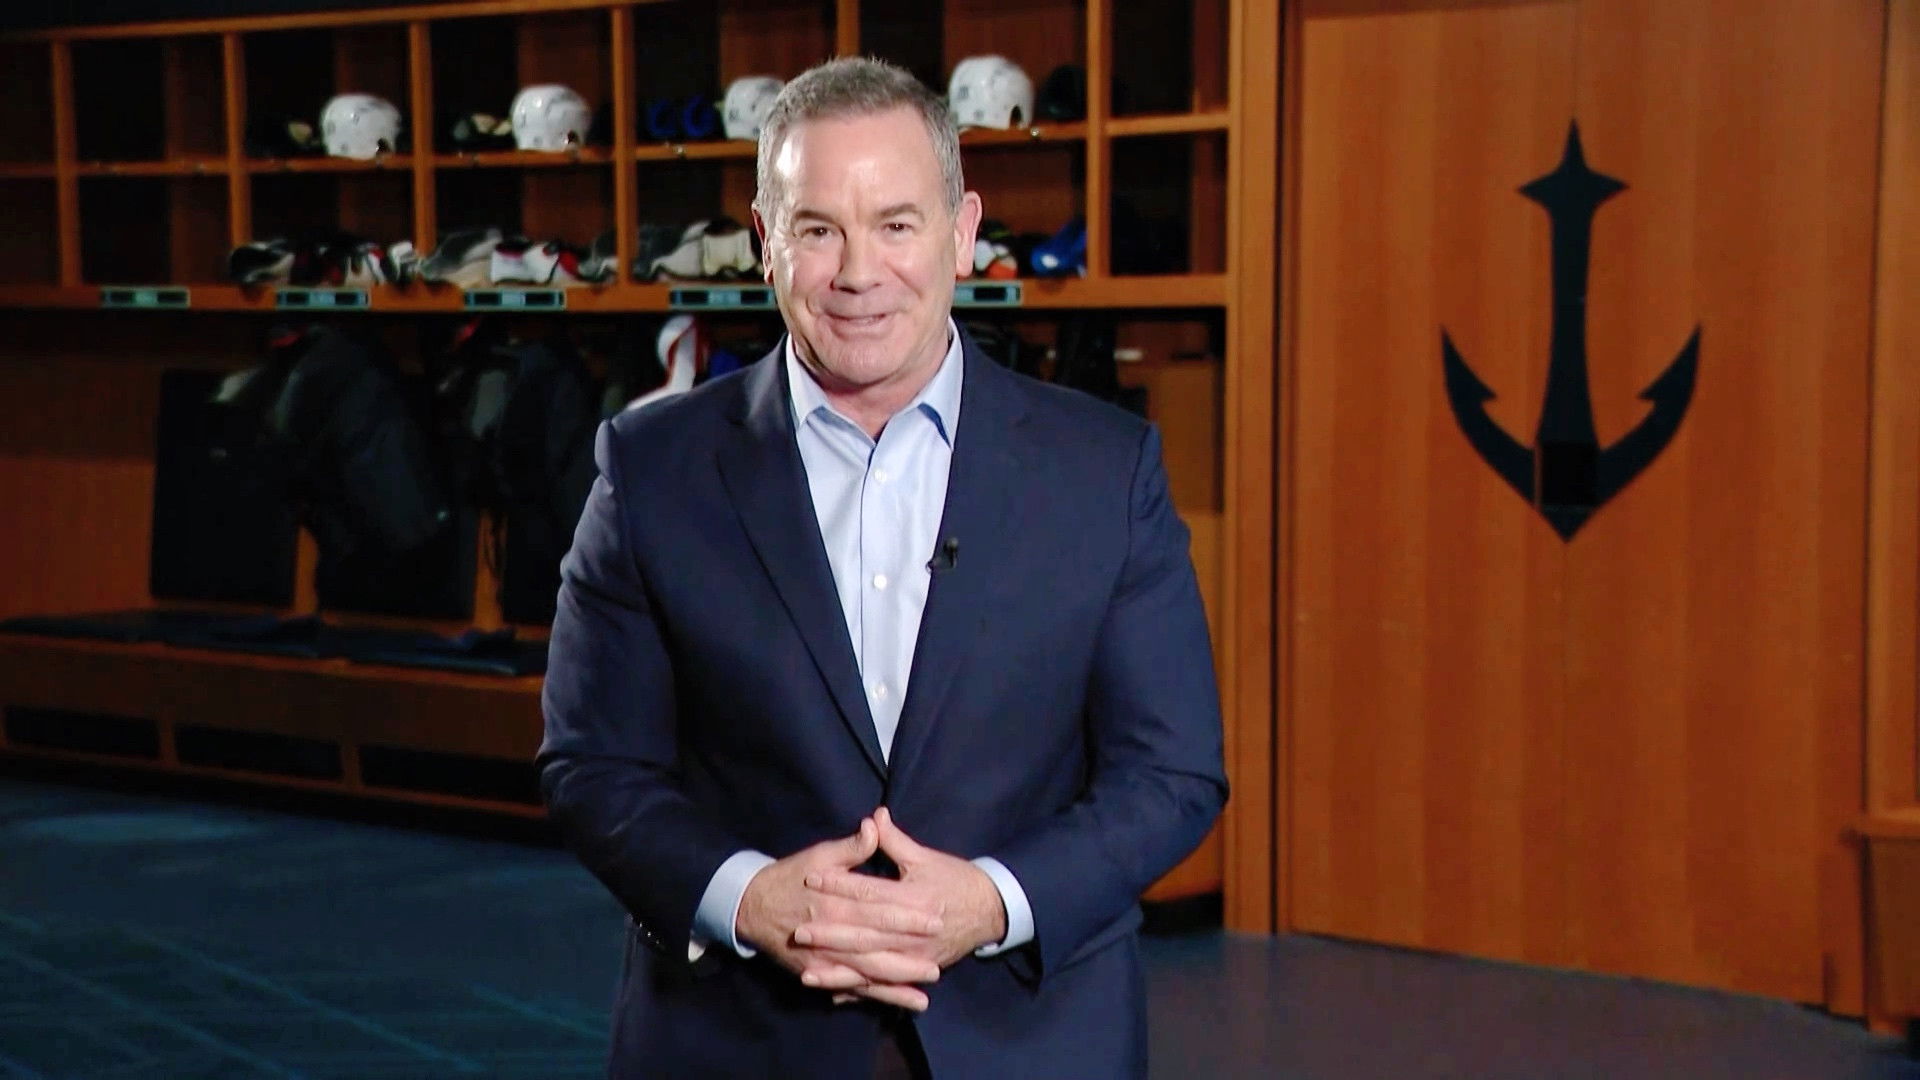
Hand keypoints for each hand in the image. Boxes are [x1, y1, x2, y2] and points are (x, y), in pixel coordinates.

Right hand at [735, 817, 943, 1010]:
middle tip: (938, 962)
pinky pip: (851, 987)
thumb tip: (876, 825)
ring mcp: (824, 958)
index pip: (878, 909)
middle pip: (875, 947)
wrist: (751, 907)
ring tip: (926, 989)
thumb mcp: (819, 855)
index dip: (908, 915)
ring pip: (865, 973)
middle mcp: (831, 934)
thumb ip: (851, 846)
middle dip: (908, 955)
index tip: (936, 917)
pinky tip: (899, 1002)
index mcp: (835, 902)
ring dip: (896, 983)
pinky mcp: (818, 972)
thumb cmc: (790, 877)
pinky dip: (875, 996)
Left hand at [800, 807, 1008, 985]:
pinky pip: (886, 984)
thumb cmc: (956, 879)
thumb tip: (873, 816)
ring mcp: (916, 956)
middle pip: (866, 935)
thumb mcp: (926, 857)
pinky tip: (834, 995)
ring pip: (872, 967)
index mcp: (914, 898)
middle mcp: (913, 932)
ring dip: (840, 972)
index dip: (839, 884)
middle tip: (799, 933)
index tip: (810, 879)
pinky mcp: (918, 969)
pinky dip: (861, 990)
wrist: (991, 910)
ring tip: (808, 974)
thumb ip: (895, 840)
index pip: (869, 892)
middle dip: (831, 936)